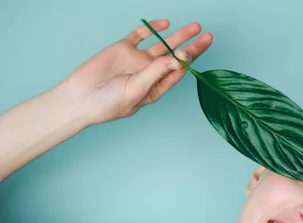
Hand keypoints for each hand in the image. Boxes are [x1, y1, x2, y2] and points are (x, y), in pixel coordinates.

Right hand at [61, 19, 212, 125]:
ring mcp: (137, 60)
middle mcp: (150, 73)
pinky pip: (140, 36)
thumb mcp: (136, 91)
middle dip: (192, 47)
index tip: (193, 51)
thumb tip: (176, 60)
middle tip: (207, 37)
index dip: (188, 62)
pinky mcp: (123, 49)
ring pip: (162, 45)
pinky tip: (165, 24)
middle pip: (175, 57)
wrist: (79, 98)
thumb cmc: (108, 104)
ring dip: (178, 36)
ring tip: (195, 27)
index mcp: (156, 88)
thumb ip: (155, 74)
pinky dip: (152, 29)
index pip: (178, 73)